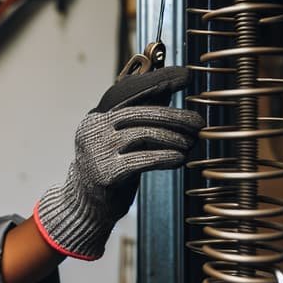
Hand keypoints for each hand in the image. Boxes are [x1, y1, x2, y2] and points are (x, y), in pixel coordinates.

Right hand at [35, 67, 203, 259]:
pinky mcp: (106, 173)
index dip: (158, 81)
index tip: (184, 76)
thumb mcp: (120, 139)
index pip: (130, 92)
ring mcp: (97, 151)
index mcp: (96, 118)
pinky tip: (180, 158)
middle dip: (174, 116)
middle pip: (139, 114)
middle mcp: (93, 130)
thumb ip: (138, 119)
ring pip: (143, 134)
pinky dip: (166, 157)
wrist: (84, 205)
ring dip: (173, 137)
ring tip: (191, 143)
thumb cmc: (110, 168)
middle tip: (198, 122)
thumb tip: (168, 90)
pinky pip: (143, 159)